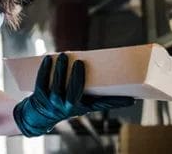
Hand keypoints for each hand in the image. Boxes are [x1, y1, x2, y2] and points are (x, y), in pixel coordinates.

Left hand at [13, 53, 134, 136]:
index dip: (116, 102)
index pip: (102, 105)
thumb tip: (121, 78)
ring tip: (64, 55)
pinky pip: (42, 82)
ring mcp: (53, 103)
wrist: (40, 115)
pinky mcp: (39, 96)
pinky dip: (44, 70)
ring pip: (57, 86)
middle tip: (80, 62)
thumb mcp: (82, 100)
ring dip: (60, 70)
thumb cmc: (66, 102)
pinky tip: (48, 59)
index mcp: (83, 106)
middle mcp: (68, 107)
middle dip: (77, 77)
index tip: (131, 98)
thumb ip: (97, 90)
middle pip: (74, 93)